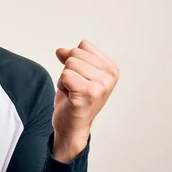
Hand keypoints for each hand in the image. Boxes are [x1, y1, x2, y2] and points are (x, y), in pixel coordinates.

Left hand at [52, 40, 118, 161]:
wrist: (72, 126)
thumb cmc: (75, 99)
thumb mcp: (75, 72)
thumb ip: (70, 57)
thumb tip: (60, 51)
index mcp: (112, 68)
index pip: (83, 45)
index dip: (74, 61)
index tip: (81, 78)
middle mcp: (110, 76)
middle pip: (75, 53)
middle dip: (68, 70)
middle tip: (75, 87)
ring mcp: (101, 86)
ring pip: (69, 64)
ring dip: (64, 79)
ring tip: (73, 92)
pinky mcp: (88, 94)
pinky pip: (64, 75)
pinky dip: (61, 86)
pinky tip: (70, 97)